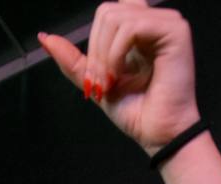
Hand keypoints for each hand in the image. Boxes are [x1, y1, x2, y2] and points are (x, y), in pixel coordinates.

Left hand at [39, 1, 200, 156]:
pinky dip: (116, 54)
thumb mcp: (95, 80)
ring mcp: (167, 23)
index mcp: (140, 28)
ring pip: (115, 18)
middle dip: (96, 50)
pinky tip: (121, 75)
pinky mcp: (176, 31)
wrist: (157, 133)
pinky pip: (130, 28)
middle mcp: (155, 20)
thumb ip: (73, 59)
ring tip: (112, 82)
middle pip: (106, 12)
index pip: (105, 13)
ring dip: (105, 56)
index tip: (95, 77)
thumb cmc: (135, 111)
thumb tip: (44, 38)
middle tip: (102, 82)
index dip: (94, 42)